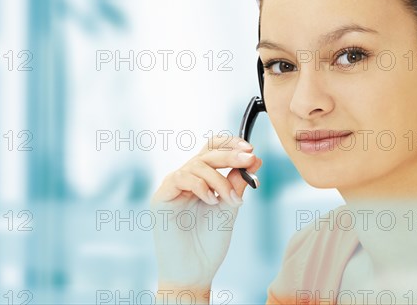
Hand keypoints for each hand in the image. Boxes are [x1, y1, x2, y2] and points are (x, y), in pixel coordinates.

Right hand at [151, 135, 262, 291]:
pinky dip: (200, 186)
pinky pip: (181, 177)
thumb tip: (254, 159)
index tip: (249, 150)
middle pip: (206, 154)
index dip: (229, 144)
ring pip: (197, 165)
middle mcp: (186, 179)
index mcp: (202, 179)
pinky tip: (211, 200)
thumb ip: (238, 183)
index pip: (212, 149)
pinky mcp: (162, 197)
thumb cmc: (209, 244)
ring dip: (218, 179)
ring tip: (229, 200)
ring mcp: (173, 187)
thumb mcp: (230, 207)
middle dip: (230, 155)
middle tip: (248, 160)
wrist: (194, 271)